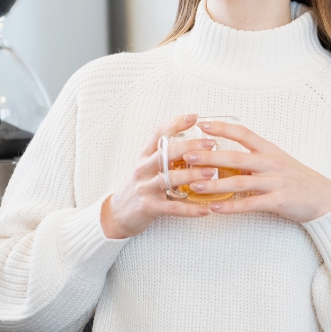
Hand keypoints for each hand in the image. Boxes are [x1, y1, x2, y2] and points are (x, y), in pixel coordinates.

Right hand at [101, 114, 215, 238]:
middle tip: (211, 144)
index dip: (175, 124)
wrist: (118, 214)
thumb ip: (164, 156)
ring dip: (192, 175)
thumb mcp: (147, 167)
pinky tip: (205, 209)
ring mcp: (145, 187)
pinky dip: (189, 209)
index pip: (158, 134)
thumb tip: (193, 145)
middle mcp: (143, 168)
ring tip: (211, 172)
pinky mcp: (148, 207)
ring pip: (169, 178)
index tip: (194, 117)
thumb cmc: (140, 187)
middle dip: (190, 147)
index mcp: (145, 156)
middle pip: (166, 153)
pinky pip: (172, 208)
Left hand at [184, 120, 330, 222]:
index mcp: (269, 150)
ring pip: (239, 182)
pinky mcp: (278, 201)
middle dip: (209, 156)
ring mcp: (275, 181)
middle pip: (235, 157)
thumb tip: (225, 157)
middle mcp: (270, 162)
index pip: (243, 133)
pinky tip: (215, 209)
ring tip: (194, 184)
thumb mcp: (277, 161)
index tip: (202, 124)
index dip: (222, 128)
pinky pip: (250, 204)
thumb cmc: (297, 179)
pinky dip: (231, 207)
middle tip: (187, 155)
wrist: (325, 198)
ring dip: (214, 184)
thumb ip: (253, 158)